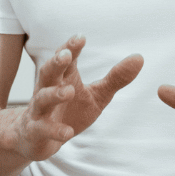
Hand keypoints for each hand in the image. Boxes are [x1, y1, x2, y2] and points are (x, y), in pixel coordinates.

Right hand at [7, 35, 142, 161]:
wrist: (36, 138)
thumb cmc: (70, 111)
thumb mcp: (97, 95)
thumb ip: (115, 78)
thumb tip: (139, 57)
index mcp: (63, 79)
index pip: (65, 60)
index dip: (71, 48)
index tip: (81, 37)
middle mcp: (47, 90)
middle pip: (48, 73)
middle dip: (55, 63)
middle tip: (65, 55)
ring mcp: (39, 111)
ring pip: (42, 99)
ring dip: (54, 94)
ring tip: (68, 91)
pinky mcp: (36, 131)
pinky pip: (43, 129)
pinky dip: (54, 130)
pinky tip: (67, 132)